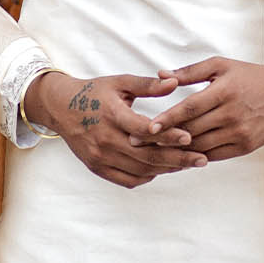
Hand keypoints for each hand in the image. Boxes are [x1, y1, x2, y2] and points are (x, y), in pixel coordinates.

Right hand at [23, 70, 208, 188]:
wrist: (61, 108)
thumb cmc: (94, 93)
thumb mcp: (120, 83)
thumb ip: (148, 85)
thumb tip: (175, 82)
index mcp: (112, 115)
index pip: (143, 129)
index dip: (166, 134)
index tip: (189, 137)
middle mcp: (105, 139)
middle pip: (146, 155)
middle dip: (177, 159)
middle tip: (202, 159)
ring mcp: (100, 156)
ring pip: (140, 169)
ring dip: (166, 168)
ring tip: (189, 164)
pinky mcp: (98, 168)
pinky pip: (128, 180)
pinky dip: (147, 176)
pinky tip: (163, 169)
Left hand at [146, 54, 263, 161]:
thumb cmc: (250, 76)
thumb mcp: (221, 66)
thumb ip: (190, 71)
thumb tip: (161, 75)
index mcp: (224, 91)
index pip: (189, 108)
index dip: (166, 119)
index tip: (146, 128)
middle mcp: (232, 114)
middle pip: (192, 130)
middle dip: (163, 138)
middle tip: (138, 144)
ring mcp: (240, 133)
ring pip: (201, 146)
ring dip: (177, 151)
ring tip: (153, 153)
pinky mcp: (246, 147)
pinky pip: (214, 156)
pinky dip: (196, 157)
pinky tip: (179, 156)